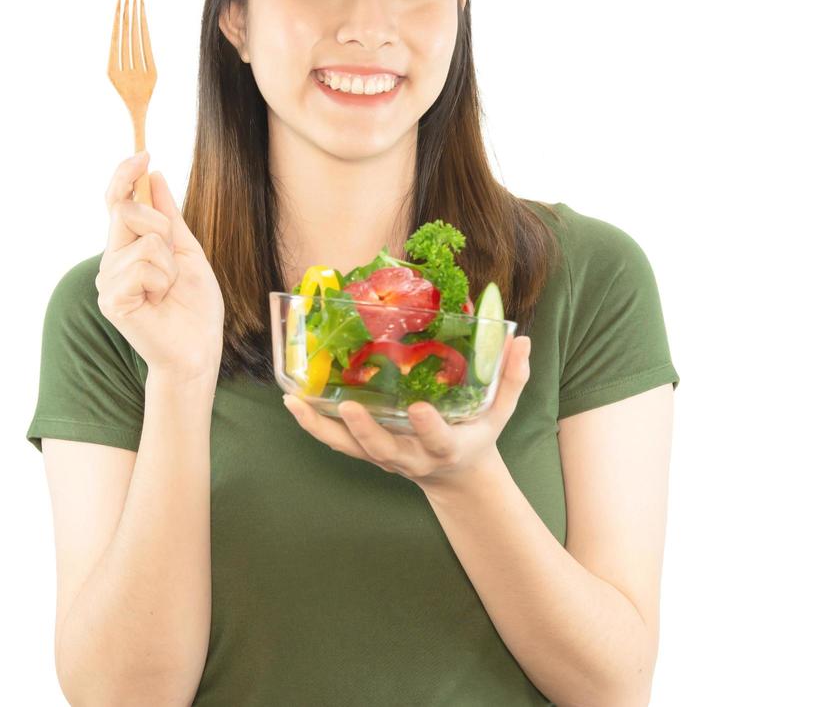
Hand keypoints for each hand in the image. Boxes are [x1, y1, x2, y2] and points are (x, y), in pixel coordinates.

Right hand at [95, 152, 224, 384]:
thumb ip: (169, 216)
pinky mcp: (112, 300)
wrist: (198, 350)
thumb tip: (155, 175)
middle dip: (163, 231)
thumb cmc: (194, 307)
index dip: (125, 175)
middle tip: (173, 266)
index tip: (144, 154)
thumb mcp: (187, 251)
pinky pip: (141, 268)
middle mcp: (111, 260)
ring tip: (167, 291)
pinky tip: (158, 303)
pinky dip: (162, 283)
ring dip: (169, 266)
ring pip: (144, 242)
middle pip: (129, 212)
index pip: (116, 201)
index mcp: (127, 247)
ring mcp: (108, 281)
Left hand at [282, 335, 531, 489]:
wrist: (455, 476)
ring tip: (297, 403)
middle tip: (349, 408)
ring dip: (322, 428)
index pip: (438, 439)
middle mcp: (411, 457)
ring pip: (350, 448)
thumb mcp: (499, 412)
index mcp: (446, 447)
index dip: (428, 427)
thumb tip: (521, 339)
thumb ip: (511, 378)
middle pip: (384, 450)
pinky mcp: (365, 453)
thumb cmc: (476, 435)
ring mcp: (384, 458)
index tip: (420, 408)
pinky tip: (293, 404)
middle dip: (366, 432)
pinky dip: (314, 425)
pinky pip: (335, 443)